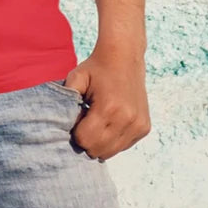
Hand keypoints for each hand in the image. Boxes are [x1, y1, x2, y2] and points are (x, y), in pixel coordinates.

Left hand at [63, 43, 150, 160]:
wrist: (124, 56)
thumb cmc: (96, 68)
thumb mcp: (76, 78)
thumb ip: (66, 101)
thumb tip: (63, 126)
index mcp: (109, 108)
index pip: (85, 140)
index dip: (75, 132)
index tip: (76, 118)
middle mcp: (127, 119)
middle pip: (98, 150)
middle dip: (87, 140)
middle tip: (85, 120)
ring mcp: (138, 125)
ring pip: (111, 152)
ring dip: (100, 142)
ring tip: (98, 120)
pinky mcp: (144, 128)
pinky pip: (123, 146)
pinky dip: (113, 139)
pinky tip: (110, 122)